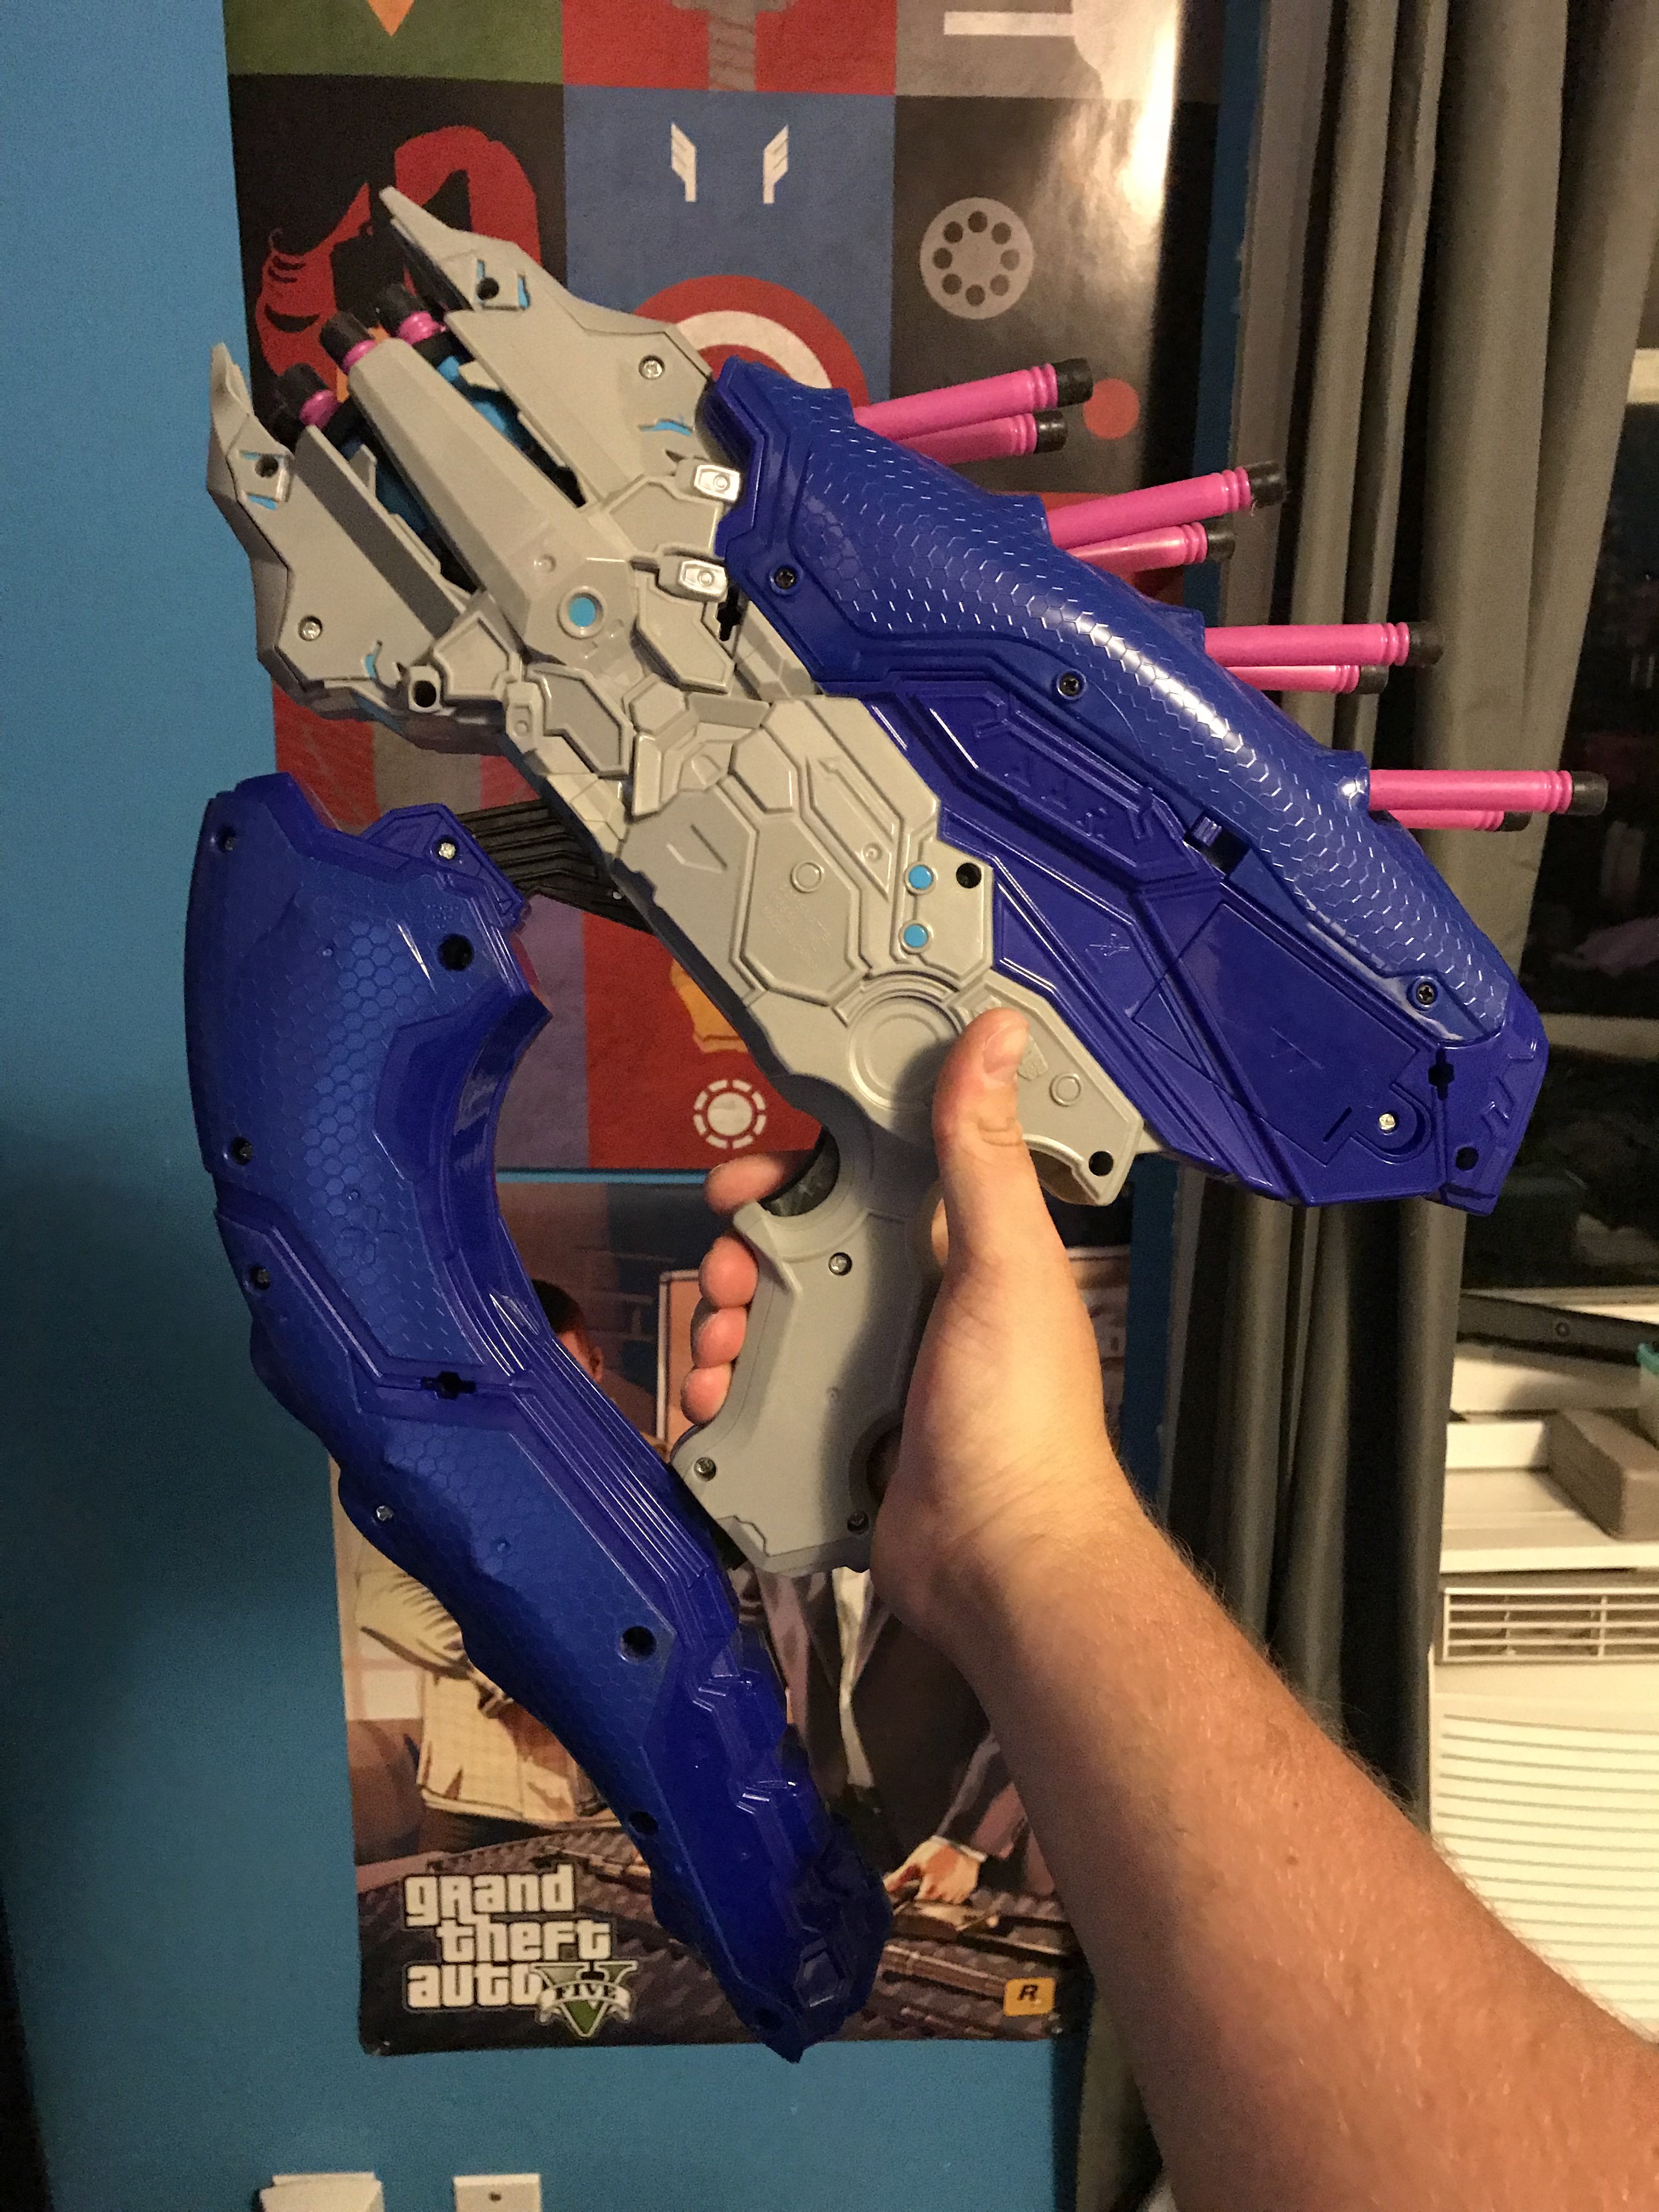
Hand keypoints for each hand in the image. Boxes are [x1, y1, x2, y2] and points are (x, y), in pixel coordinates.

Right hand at [683, 1009, 1134, 1658]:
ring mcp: (866, 1377)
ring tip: (711, 1350)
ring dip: (722, 1328)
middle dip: (741, 1258)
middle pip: (795, 1254)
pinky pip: (760, 1401)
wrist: (1001, 1566)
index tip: (746, 1183)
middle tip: (723, 1277)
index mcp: (950, 1255)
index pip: (856, 1184)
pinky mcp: (832, 1439)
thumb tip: (995, 1037)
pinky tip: (713, 1406)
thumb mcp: (1003, 1265)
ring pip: (767, 1328)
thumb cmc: (1022, 1423)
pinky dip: (724, 1397)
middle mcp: (906, 1308)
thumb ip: (982, 1150)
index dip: (793, 1172)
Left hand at [884, 1835, 983, 1904]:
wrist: (962, 1839)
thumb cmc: (936, 1850)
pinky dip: (953, 1895)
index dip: (915, 1900)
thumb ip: (901, 1876)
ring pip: (946, 1903)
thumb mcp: (915, 1860)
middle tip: (927, 1886)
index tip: (913, 1895)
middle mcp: (944, 1896)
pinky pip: (958, 1899)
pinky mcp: (968, 1890)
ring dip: (941, 1898)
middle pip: (932, 1904)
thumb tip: (885, 1888)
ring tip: (940, 1884)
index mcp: (930, 1888)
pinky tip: (951, 1884)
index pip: (919, 1904)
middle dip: (928, 1899)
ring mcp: (957, 1894)